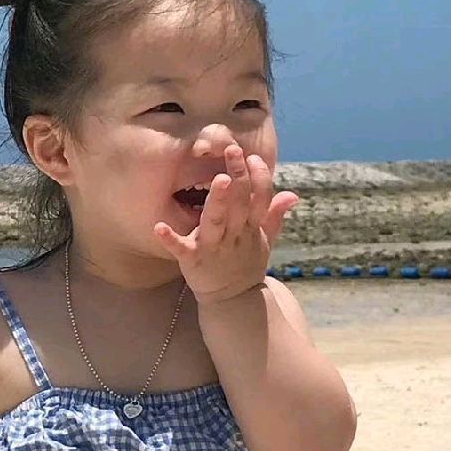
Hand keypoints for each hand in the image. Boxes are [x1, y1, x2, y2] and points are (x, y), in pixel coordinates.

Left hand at [154, 144, 299, 303]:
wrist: (233, 300)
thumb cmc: (245, 264)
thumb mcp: (264, 240)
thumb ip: (274, 216)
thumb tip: (291, 194)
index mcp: (251, 227)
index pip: (260, 198)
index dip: (259, 177)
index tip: (253, 157)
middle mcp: (234, 235)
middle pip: (239, 203)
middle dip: (239, 177)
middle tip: (232, 150)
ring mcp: (213, 248)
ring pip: (216, 221)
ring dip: (217, 201)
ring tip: (218, 179)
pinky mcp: (193, 260)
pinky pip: (180, 248)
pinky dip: (170, 239)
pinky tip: (159, 227)